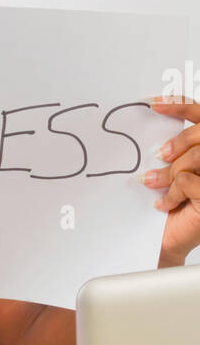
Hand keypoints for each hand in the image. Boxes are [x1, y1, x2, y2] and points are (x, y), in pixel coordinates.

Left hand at [142, 96, 199, 265]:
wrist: (165, 241)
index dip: (179, 106)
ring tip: (152, 184)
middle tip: (158, 156)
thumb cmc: (169, 205)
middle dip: (178, 142)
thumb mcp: (168, 170)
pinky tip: (164, 205)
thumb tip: (150, 119)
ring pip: (196, 158)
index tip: (151, 103)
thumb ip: (170, 148)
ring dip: (169, 173)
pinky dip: (171, 193)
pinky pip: (188, 182)